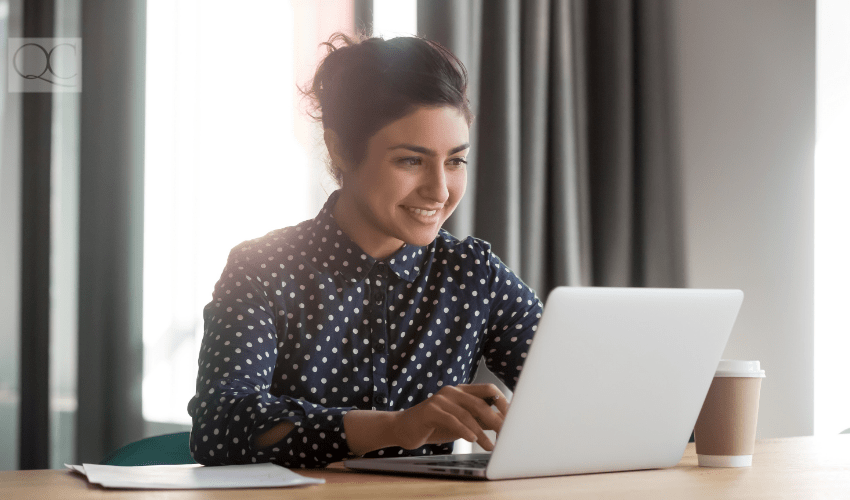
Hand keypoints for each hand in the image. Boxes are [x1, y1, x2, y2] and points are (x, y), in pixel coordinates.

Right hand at [390, 384, 508, 450]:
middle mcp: (452, 391)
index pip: (489, 390)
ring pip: (467, 414)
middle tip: (506, 435)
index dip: (503, 403)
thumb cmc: (434, 425)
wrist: (404, 428)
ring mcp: (440, 399)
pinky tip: (472, 439)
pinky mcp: (430, 410)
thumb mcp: (461, 422)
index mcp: (462, 391)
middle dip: (496, 420)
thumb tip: (502, 424)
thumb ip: (479, 420)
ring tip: (490, 446)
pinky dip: (464, 430)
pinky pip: (451, 419)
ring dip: (481, 433)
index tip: (513, 419)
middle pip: (481, 403)